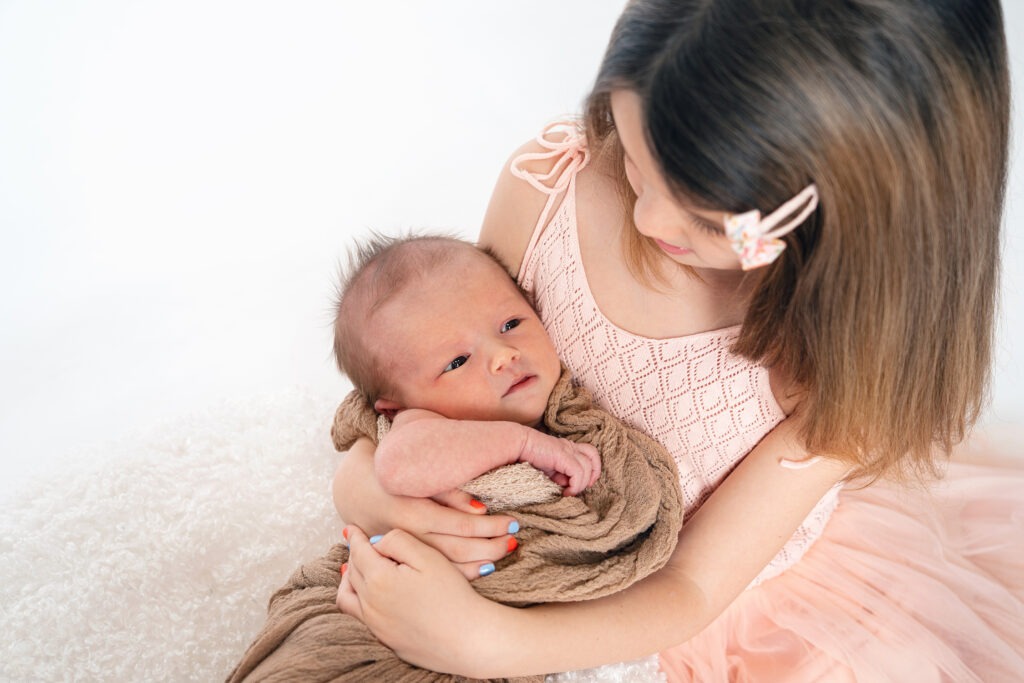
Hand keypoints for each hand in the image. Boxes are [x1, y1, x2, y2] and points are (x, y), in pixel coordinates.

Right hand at [333, 440, 519, 578]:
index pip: (460, 525)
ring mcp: (404, 552)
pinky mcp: (402, 560)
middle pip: (458, 550)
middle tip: (514, 539)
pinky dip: (462, 572)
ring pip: (448, 565)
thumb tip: (479, 507)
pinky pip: (435, 572)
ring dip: (481, 561)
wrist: (352, 488)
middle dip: (491, 546)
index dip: (490, 526)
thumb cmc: (391, 470)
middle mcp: (408, 537)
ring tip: (504, 552)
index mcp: (411, 512)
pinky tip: (482, 568)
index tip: (512, 522)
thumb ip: (446, 488)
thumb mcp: (416, 471)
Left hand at [337, 526, 499, 675]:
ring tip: (360, 571)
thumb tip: (375, 542)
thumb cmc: (452, 595)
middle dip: (354, 555)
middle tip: (361, 545)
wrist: (468, 638)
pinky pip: (359, 617)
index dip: (355, 537)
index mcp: (379, 579)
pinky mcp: (385, 640)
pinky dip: (358, 601)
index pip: (358, 552)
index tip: (352, 529)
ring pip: (347, 597)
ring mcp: (375, 625)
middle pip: (352, 572)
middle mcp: (370, 604)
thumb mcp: (428, 556)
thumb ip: (397, 541)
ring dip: (350, 581)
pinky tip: (373, 596)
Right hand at [519, 432, 600, 495]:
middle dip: (592, 476)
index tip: (583, 484)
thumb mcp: (548, 470)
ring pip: (587, 467)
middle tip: (581, 488)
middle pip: (593, 457)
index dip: (592, 470)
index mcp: (567, 447)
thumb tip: (567, 486)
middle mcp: (570, 446)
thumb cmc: (528, 457)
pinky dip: (575, 485)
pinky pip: (578, 472)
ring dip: (581, 484)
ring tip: (568, 492)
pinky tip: (566, 492)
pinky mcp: (563, 455)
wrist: (517, 445)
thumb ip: (559, 476)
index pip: (589, 454)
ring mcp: (567, 449)